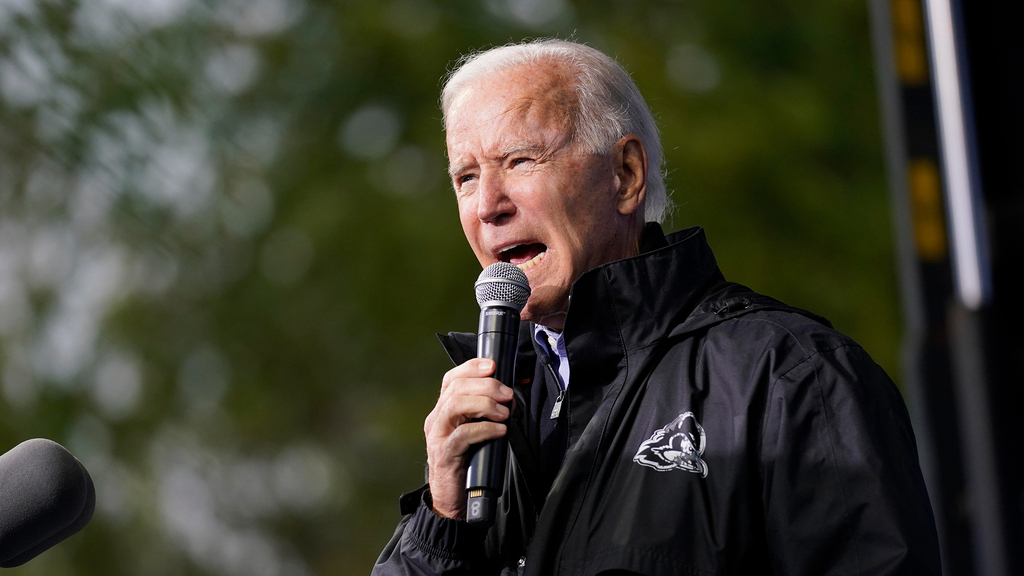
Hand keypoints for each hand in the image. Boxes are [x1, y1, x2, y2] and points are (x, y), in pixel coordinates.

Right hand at [424, 358, 512, 518]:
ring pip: (455, 405)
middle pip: (456, 388)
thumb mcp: (474, 431)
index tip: (493, 365)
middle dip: (486, 386)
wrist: (452, 499)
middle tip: (508, 395)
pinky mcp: (444, 454)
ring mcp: (438, 436)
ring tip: (504, 413)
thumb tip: (508, 396)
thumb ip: (483, 413)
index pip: (451, 379)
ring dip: (484, 404)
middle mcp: (436, 419)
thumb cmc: (468, 462)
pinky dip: (485, 428)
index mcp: (442, 410)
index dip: (471, 367)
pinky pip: (463, 434)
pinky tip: (499, 431)